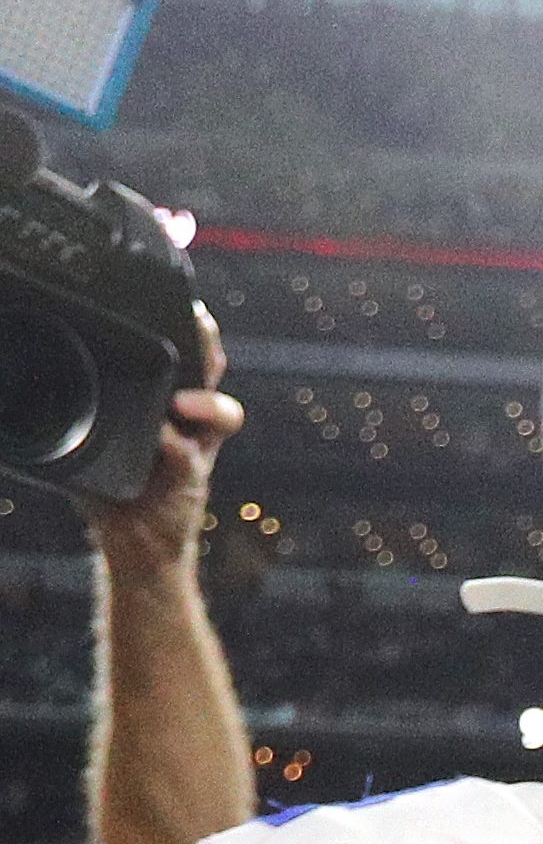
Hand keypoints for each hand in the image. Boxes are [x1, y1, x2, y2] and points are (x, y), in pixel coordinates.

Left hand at [77, 307, 240, 574]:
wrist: (133, 541)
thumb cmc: (106, 489)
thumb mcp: (78, 444)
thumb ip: (57, 417)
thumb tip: (5, 392)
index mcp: (158, 400)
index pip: (177, 353)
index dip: (182, 325)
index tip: (174, 301)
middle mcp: (184, 417)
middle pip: (209, 368)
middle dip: (206, 342)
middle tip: (196, 322)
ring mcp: (194, 445)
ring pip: (220, 410)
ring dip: (206, 402)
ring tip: (182, 402)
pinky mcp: (193, 475)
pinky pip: (190, 454)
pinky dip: (176, 446)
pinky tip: (163, 441)